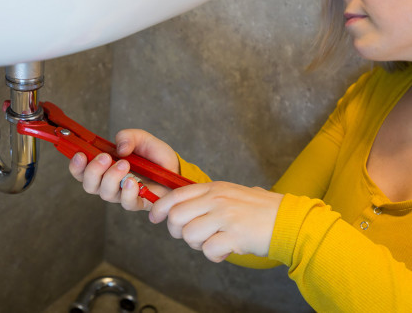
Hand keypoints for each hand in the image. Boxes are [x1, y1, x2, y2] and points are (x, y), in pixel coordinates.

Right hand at [68, 129, 178, 210]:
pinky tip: (134, 181)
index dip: (76, 165)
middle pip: (89, 185)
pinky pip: (126, 202)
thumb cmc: (154, 156)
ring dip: (111, 178)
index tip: (80, 154)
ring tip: (125, 164)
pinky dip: (128, 191)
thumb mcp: (142, 139)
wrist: (175, 169)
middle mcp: (108, 183)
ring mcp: (121, 194)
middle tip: (106, 158)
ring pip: (105, 193)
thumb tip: (120, 148)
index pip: (81, 171)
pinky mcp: (137, 202)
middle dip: (93, 171)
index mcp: (104, 167)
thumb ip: (128, 137)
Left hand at [149, 182, 282, 261]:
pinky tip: (226, 250)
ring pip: (190, 235)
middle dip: (177, 232)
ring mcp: (226, 216)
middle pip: (176, 217)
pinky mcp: (235, 235)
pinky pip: (209, 250)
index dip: (159, 208)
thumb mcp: (230, 193)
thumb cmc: (259, 209)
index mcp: (213, 188)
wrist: (289, 221)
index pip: (175, 195)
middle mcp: (217, 199)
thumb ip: (206, 198)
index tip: (154, 217)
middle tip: (191, 236)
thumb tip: (176, 207)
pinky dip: (215, 256)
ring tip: (214, 242)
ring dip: (198, 245)